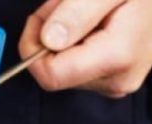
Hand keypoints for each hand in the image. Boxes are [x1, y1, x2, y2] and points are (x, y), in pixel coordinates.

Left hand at [19, 0, 151, 97]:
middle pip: (55, 73)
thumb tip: (48, 41)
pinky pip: (76, 72)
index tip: (39, 17)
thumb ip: (77, 11)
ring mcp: (115, 86)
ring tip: (83, 13)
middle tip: (64, 4)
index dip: (33, 46)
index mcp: (118, 56)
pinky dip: (73, 47)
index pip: (52, 75)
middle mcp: (117, 81)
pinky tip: (90, 28)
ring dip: (60, 40)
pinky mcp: (111, 85)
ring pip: (63, 72)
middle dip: (49, 37)